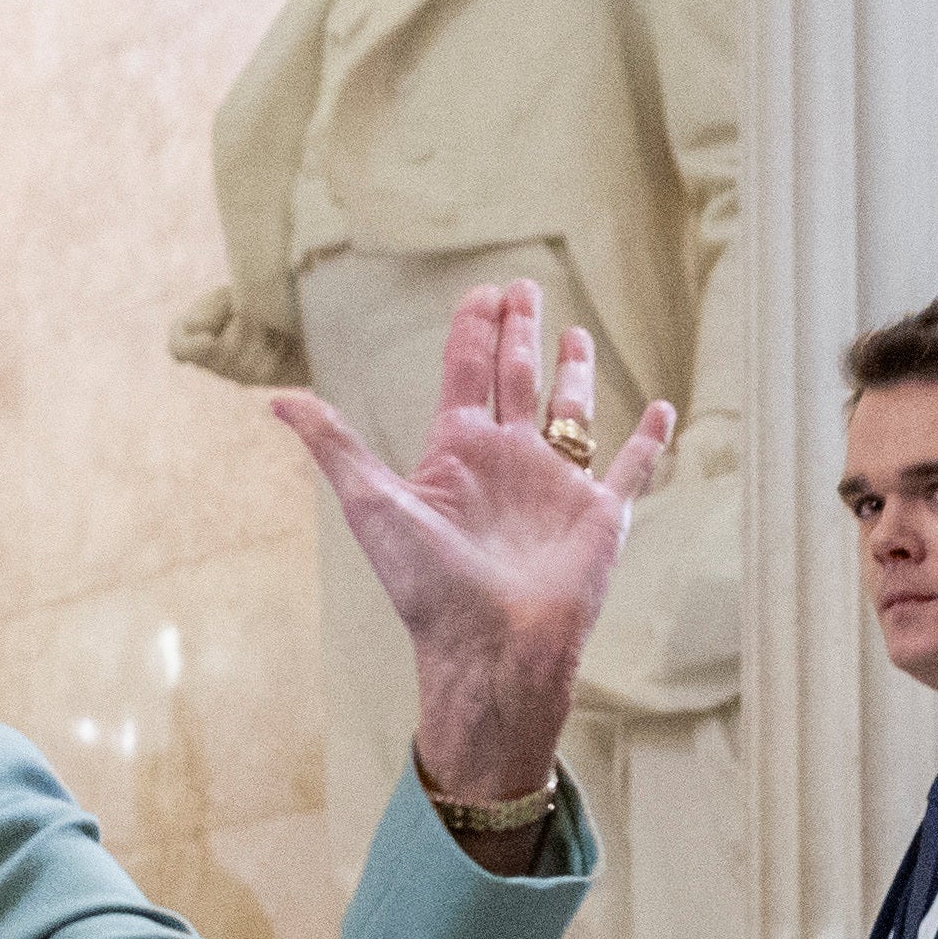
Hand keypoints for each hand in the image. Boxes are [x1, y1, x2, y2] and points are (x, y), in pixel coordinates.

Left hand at [268, 280, 676, 847]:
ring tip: (578, 335)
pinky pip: (633, 469)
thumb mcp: (371, 504)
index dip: (473, 329)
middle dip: (520, 332)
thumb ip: (333, 445)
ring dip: (576, 374)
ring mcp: (558, 486)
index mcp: (459, 452)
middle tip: (523, 288)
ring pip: (571, 414)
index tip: (481, 292)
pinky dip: (650, 442)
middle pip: (517, 379)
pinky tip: (663, 411)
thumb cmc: (427, 586)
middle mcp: (510, 461)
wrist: (489, 650)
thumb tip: (274, 399)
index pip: (466, 373)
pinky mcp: (602, 515)